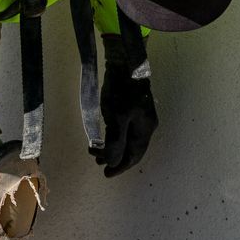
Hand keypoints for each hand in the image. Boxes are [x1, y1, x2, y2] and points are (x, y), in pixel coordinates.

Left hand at [95, 32, 156, 176]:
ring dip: (110, 147)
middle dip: (113, 157)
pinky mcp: (131, 109)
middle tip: (97, 162)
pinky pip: (122, 130)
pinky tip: (101, 137)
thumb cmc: (122, 92)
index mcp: (144, 130)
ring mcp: (139, 117)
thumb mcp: (117, 119)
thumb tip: (112, 163)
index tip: (106, 174)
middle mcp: (145, 126)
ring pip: (125, 139)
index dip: (120, 166)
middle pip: (130, 149)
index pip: (134, 155)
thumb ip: (115, 142)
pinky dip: (112, 137)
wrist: (125, 64)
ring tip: (94, 151)